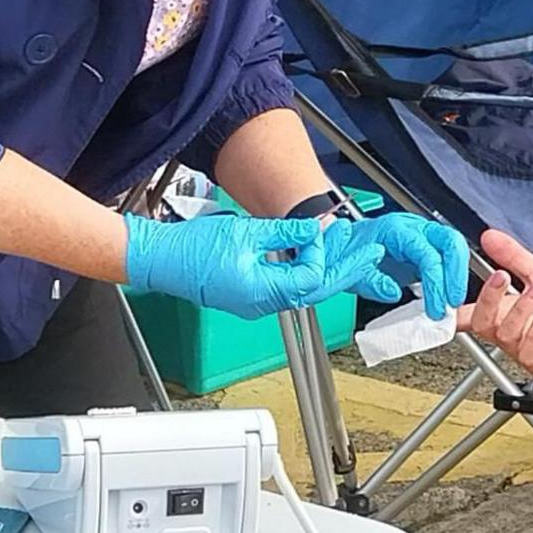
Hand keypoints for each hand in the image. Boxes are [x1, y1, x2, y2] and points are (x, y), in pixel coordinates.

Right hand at [123, 212, 383, 318]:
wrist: (161, 260)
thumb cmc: (192, 250)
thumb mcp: (246, 233)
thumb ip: (285, 232)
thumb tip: (314, 229)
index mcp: (263, 292)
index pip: (312, 278)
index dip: (322, 254)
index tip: (320, 231)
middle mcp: (263, 304)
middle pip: (315, 290)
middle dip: (345, 270)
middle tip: (371, 254)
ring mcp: (256, 302)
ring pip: (302, 289)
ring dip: (325, 269)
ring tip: (346, 250)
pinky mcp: (250, 294)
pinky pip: (286, 286)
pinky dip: (303, 270)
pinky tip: (311, 253)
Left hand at [322, 213, 471, 320]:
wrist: (343, 244)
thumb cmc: (348, 252)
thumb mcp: (353, 271)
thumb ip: (372, 281)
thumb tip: (393, 292)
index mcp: (395, 230)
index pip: (427, 253)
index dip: (436, 282)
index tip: (437, 307)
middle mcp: (414, 228)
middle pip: (451, 242)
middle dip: (457, 275)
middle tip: (452, 303)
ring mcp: (423, 235)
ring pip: (454, 248)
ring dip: (457, 277)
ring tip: (450, 303)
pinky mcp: (427, 247)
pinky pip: (448, 257)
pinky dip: (451, 277)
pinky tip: (445, 296)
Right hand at [456, 230, 532, 381]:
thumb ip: (514, 257)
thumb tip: (490, 236)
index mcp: (502, 313)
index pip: (469, 312)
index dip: (455, 307)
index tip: (449, 290)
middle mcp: (507, 333)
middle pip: (481, 322)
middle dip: (488, 297)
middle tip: (501, 276)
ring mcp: (522, 349)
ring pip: (506, 333)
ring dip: (520, 308)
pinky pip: (528, 352)